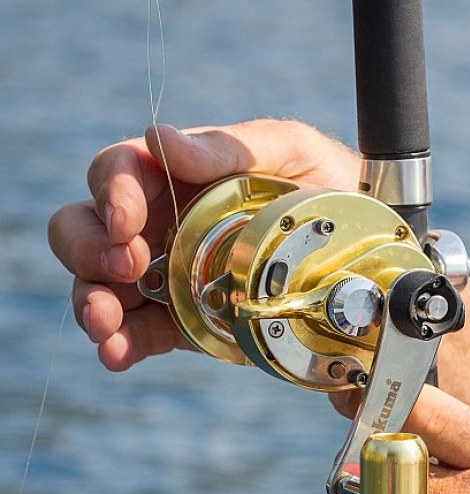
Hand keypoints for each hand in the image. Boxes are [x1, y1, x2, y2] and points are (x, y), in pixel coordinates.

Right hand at [48, 120, 359, 370]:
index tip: (124, 222)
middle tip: (124, 266)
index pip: (118, 174)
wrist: (357, 247)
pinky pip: (140, 332)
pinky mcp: (183, 321)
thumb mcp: (287, 151)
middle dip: (89, 249)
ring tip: (105, 324)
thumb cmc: (322, 184)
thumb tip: (160, 140)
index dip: (110, 195)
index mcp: (177, 175)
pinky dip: (122, 343)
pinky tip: (118, 353)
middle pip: (88, 229)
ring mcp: (167, 275)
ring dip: (94, 305)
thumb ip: (227, 148)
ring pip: (103, 286)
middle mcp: (160, 223)